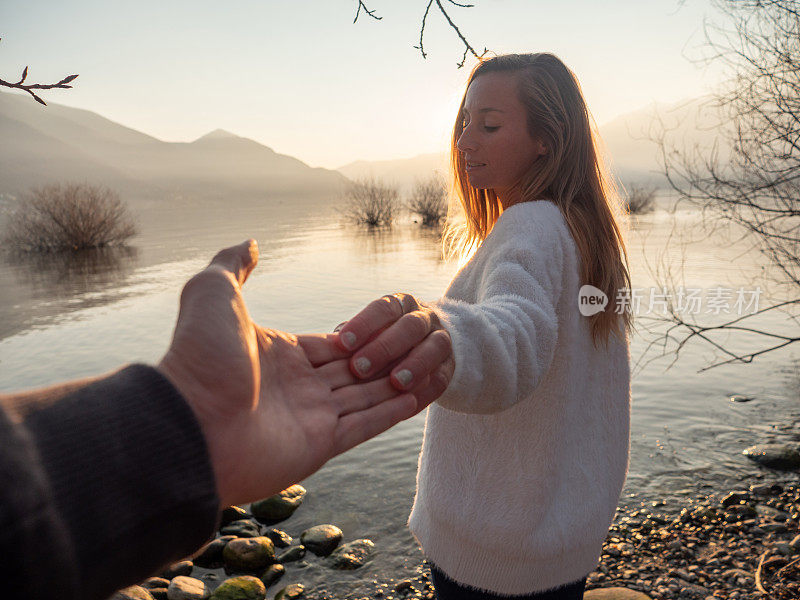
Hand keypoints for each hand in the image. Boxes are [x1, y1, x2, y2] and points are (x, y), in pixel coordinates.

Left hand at [157, 240, 421, 508]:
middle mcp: (297, 387)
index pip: (331, 343)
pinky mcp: (321, 445)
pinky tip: (420, 393)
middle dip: (386, 358)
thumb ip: (233, 265)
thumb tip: (250, 243)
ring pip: (367, 396)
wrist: (189, 423)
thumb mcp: (213, 294)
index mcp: (278, 356)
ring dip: (399, 382)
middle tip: (420, 345)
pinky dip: (396, 410)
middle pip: (353, 369)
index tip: (390, 326)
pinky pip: (368, 423)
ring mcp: (310, 418)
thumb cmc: (198, 357)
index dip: (360, 335)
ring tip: (433, 368)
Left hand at [334, 293, 453, 404]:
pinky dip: (428, 389)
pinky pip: (443, 376)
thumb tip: (325, 347)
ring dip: (415, 364)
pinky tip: (411, 402)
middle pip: (410, 326)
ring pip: (434, 347)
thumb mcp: (362, 336)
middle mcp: (422, 317)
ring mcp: (441, 339)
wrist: (418, 351)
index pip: (383, 308)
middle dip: (385, 347)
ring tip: (395, 383)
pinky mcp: (450, 366)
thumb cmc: (376, 343)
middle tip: (360, 368)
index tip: (342, 343)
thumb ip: (348, 340)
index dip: (364, 324)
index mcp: (398, 305)